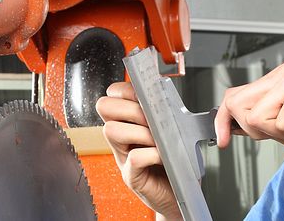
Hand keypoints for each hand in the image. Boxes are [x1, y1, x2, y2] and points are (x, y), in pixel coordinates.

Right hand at [96, 82, 180, 219]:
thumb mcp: (169, 129)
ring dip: (139, 131)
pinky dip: (151, 154)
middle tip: (151, 119)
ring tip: (158, 140)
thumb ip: (163, 112)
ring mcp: (123, 156)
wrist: (178, 193)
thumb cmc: (174, 160)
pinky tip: (162, 156)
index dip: (127, 90)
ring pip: (112, 130)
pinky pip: (134, 158)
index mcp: (129, 121)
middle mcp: (121, 137)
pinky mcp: (132, 176)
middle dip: (131, 108)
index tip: (146, 94)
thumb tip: (164, 91)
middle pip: (105, 106)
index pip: (113, 94)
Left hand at [215, 63, 283, 154]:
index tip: (223, 140)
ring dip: (281, 131)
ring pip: (257, 117)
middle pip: (239, 107)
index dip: (223, 121)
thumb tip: (230, 124)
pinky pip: (282, 122)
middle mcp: (282, 74)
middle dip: (258, 130)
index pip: (234, 97)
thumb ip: (261, 123)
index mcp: (276, 81)